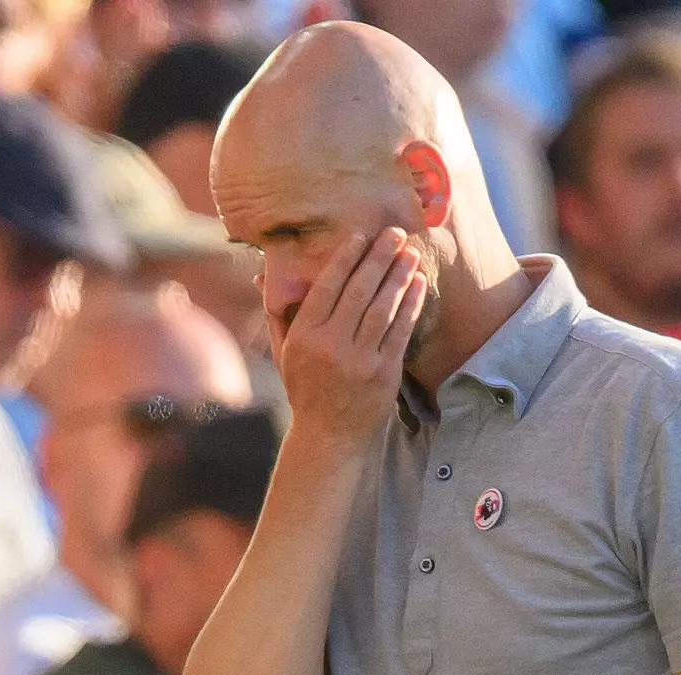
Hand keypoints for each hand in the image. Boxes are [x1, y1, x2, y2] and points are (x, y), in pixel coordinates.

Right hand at [271, 228, 425, 444]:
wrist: (329, 435)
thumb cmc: (306, 388)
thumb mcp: (285, 352)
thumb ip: (279, 314)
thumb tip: (263, 275)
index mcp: (305, 336)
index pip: (327, 287)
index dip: (346, 258)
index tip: (361, 235)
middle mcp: (331, 346)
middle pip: (359, 291)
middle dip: (379, 258)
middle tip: (395, 233)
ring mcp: (360, 360)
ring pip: (382, 308)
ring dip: (399, 276)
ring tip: (410, 253)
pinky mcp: (384, 373)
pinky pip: (400, 331)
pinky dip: (411, 305)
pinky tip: (418, 284)